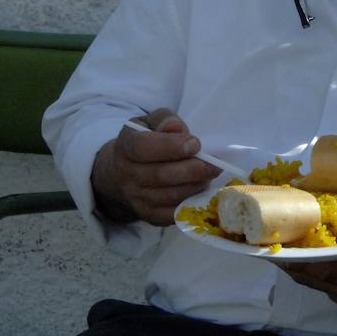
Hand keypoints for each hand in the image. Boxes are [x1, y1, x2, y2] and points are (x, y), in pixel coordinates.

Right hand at [90, 108, 219, 225]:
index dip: (171, 146)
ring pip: (169, 196)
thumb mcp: (150, 123)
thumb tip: (176, 128)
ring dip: (195, 186)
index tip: (195, 144)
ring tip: (210, 175)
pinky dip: (191, 203)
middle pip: (161, 175)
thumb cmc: (145, 141)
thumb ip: (164, 120)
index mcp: (125, 147)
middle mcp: (126, 175)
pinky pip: (172, 214)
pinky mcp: (148, 215)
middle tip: (214, 164)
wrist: (122, 173)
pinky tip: (201, 189)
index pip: (143, 147)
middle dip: (193, 170)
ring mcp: (135, 198)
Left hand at [279, 225, 336, 308]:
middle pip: (307, 275)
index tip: (280, 245)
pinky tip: (293, 241)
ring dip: (291, 258)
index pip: (326, 271)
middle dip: (287, 256)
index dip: (301, 259)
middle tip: (268, 231)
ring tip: (274, 233)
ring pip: (307, 277)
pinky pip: (313, 276)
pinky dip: (302, 261)